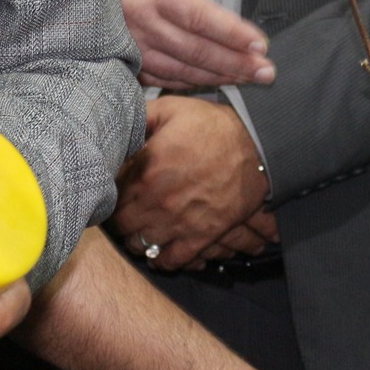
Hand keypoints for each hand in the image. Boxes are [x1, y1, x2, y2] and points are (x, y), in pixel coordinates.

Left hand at [110, 96, 269, 270]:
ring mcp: (179, 222)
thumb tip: (117, 123)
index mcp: (146, 170)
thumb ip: (140, 117)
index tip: (114, 188)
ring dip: (136, 237)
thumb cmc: (214, 127)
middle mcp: (158, 201)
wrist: (259, 147)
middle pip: (121, 224)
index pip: (110, 194)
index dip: (109, 191)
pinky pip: (170, 260)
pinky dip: (160, 258)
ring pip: (140, 245)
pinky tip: (159, 248)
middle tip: (125, 209)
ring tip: (140, 228)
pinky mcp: (201, 237)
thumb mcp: (173, 109)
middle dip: (120, 216)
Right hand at [114, 0, 273, 89]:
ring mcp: (123, 43)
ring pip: (178, 67)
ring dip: (215, 76)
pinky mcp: (110, 56)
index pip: (200, 15)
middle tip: (266, 72)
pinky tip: (201, 84)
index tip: (260, 43)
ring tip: (245, 80)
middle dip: (236, 62)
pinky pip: (153, 75)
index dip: (233, 32)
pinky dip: (182, 82)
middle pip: (197, 48)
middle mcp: (137, 20)